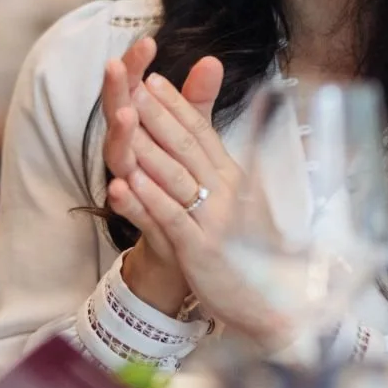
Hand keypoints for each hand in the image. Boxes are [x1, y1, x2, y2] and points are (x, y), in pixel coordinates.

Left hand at [108, 72, 290, 348]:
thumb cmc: (243, 251)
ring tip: (121, 119)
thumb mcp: (231, 202)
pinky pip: (170, 218)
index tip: (152, 79)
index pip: (202, 132)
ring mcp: (215, 221)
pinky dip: (147, 199)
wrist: (266, 308)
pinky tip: (124, 183)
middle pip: (186, 145)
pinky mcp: (200, 251)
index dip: (176, 105)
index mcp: (233, 178)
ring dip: (147, 146)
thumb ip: (214, 163)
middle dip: (155, 113)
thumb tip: (208, 132)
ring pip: (175, 176)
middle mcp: (227, 193)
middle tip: (128, 84)